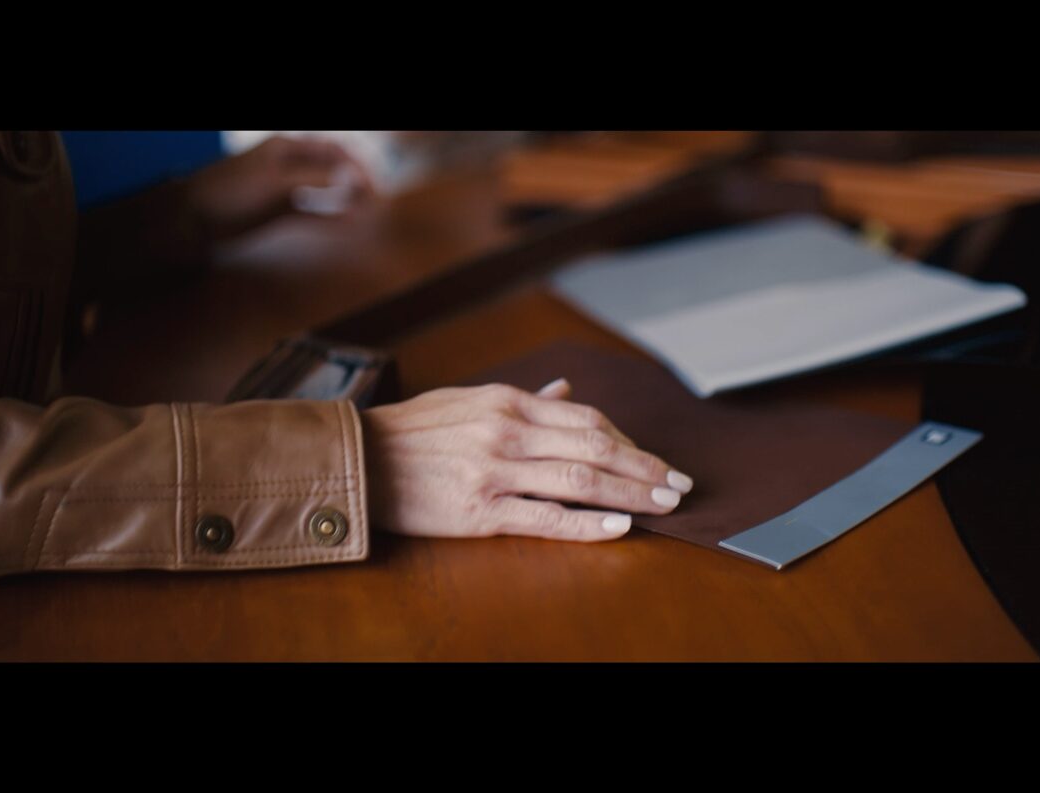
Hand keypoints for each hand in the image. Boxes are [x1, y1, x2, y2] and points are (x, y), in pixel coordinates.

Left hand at [183, 135, 373, 241]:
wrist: (192, 218)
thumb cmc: (230, 191)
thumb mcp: (275, 180)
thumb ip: (315, 177)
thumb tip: (353, 177)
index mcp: (287, 147)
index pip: (335, 149)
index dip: (359, 165)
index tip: (374, 186)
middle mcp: (291, 165)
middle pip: (335, 169)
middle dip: (359, 182)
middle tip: (379, 201)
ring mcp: (287, 189)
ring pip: (327, 191)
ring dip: (348, 200)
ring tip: (369, 214)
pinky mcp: (281, 212)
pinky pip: (314, 213)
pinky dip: (332, 218)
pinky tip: (348, 226)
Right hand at [361, 379, 693, 541]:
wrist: (357, 460)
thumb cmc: (413, 431)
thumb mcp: (469, 400)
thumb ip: (523, 399)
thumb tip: (565, 389)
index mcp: (508, 403)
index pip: (588, 420)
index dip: (631, 442)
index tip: (658, 461)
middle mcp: (507, 431)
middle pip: (596, 448)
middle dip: (646, 468)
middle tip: (682, 485)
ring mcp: (495, 471)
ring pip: (580, 481)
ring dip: (631, 494)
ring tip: (664, 505)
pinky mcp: (479, 511)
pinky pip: (545, 518)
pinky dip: (587, 523)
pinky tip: (618, 527)